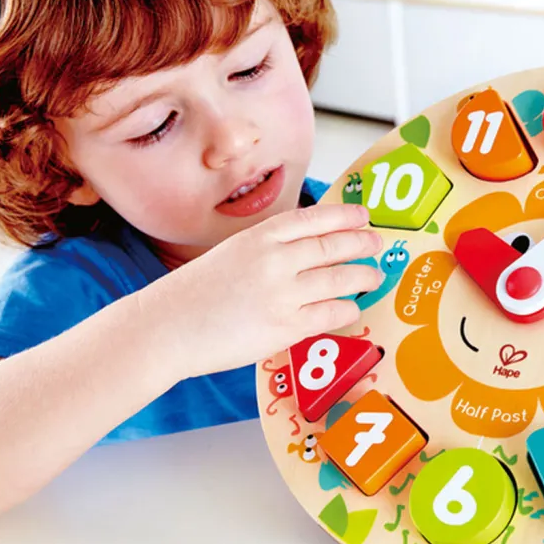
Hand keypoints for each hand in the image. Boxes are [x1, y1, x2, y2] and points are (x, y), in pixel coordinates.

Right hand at [147, 204, 384, 374]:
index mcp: (259, 236)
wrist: (167, 327)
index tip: (363, 215)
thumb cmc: (194, 294)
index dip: (344, 216)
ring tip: (374, 276)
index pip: (313, 218)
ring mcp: (282, 293)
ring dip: (362, 276)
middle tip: (376, 243)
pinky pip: (330, 314)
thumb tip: (307, 253)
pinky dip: (346, 309)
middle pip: (332, 245)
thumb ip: (267, 251)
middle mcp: (275, 259)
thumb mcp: (231, 254)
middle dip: (361, 243)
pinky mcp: (285, 326)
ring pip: (339, 279)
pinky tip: (351, 307)